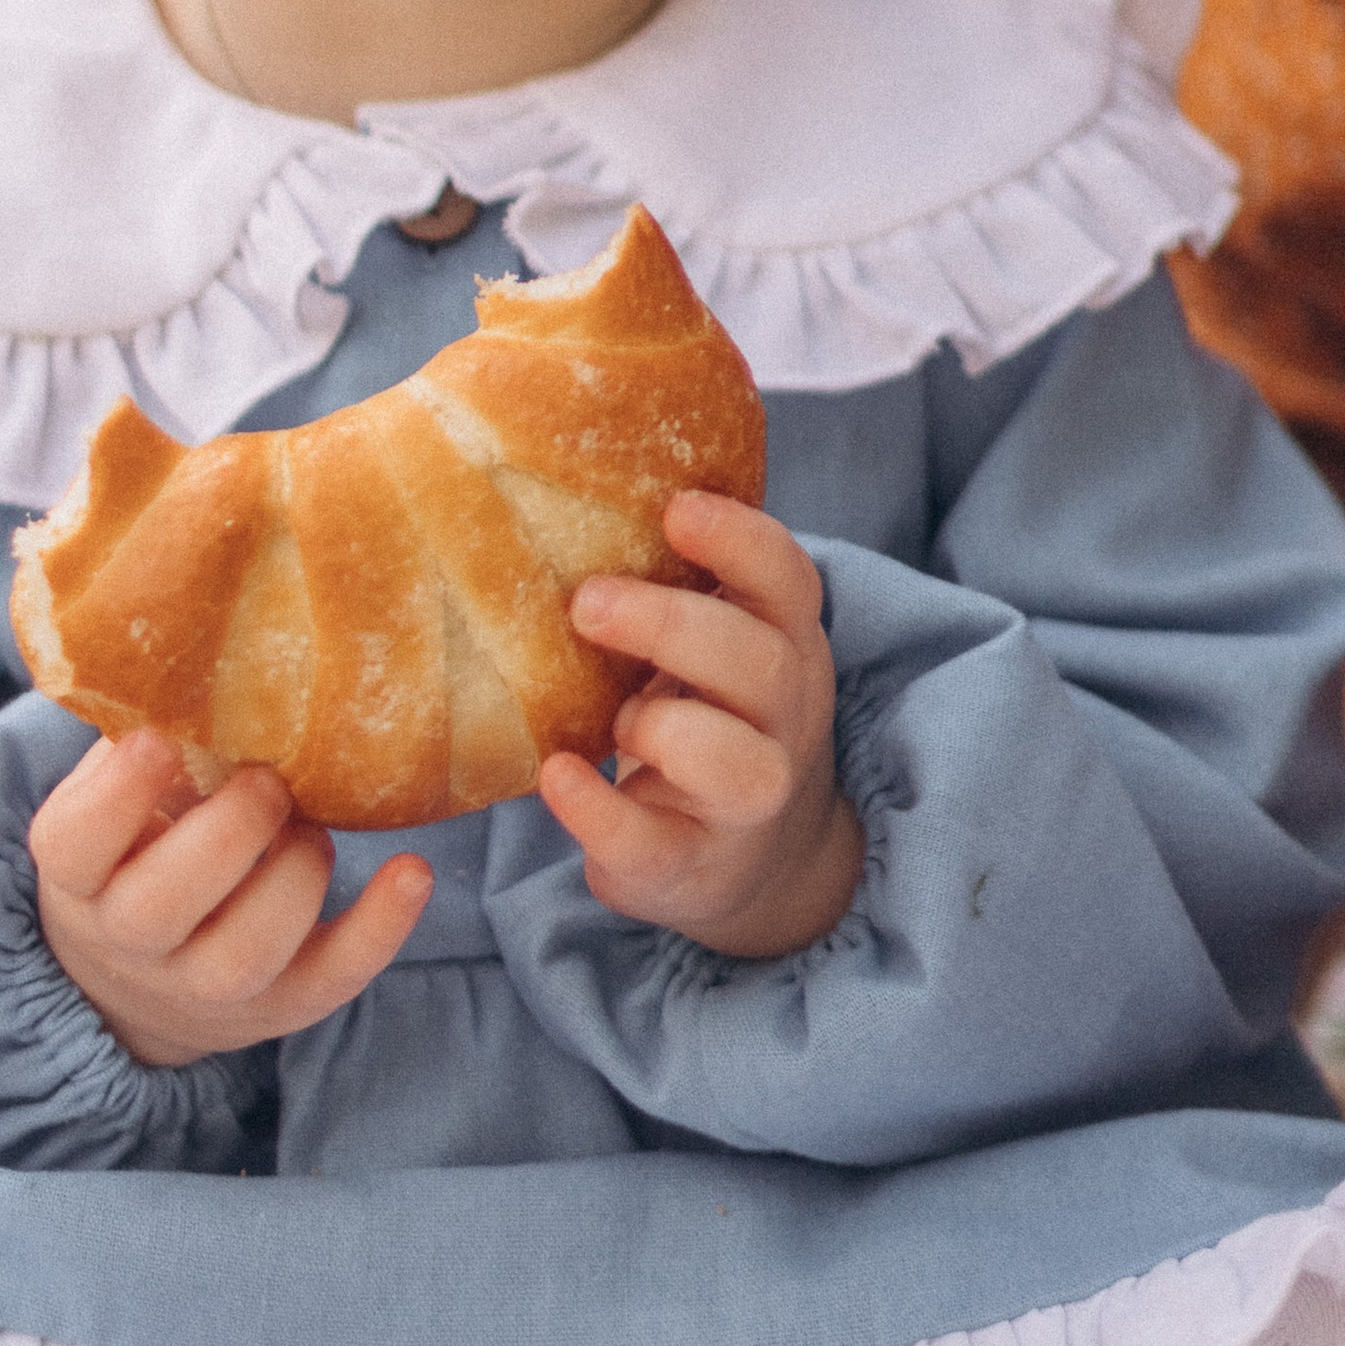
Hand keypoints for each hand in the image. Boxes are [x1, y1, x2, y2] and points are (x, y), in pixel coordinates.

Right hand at [31, 731, 431, 1067]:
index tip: (161, 740)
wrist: (137, 981)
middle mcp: (129, 941)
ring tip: (310, 829)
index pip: (72, 845)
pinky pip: (330, 980)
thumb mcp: (110, 801)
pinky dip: (380, 929)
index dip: (118, 794)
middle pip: (159, 907)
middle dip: (225, 834)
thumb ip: (139, 740)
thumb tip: (198, 650)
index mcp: (77, 875)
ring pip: (245, 952)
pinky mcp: (278, 1006)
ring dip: (293, 877)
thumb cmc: (135, 849)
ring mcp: (202, 986)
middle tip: (267, 782)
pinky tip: (412, 871)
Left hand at [540, 494, 861, 959]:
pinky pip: (653, 841)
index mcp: (786, 647)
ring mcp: (747, 800)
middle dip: (673, 624)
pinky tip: (557, 776)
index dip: (740, 540)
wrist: (748, 865)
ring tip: (608, 717)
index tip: (676, 508)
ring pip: (734, 758)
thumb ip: (678, 586)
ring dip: (662, 725)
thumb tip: (556, 480)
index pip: (789, 582)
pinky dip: (598, 810)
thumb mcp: (717, 650)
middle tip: (586, 602)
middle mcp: (784, 720)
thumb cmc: (708, 721)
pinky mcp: (692, 864)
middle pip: (758, 661)